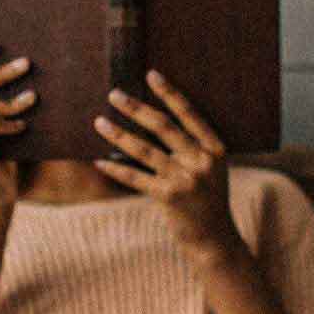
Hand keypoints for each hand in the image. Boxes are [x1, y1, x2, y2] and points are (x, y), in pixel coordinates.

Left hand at [92, 70, 242, 263]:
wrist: (214, 239)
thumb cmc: (206, 199)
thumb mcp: (210, 169)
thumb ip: (190, 147)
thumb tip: (150, 122)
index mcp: (214, 148)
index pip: (189, 113)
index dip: (170, 93)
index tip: (150, 74)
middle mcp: (201, 161)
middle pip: (163, 127)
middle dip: (136, 108)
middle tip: (114, 94)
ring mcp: (185, 180)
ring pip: (144, 150)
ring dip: (118, 134)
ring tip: (99, 122)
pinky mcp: (169, 198)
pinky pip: (136, 178)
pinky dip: (116, 168)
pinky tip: (100, 160)